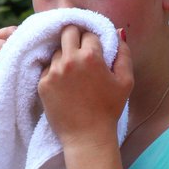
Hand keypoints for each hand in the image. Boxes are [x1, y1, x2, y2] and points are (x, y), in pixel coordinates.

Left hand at [37, 25, 132, 147]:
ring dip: (65, 56)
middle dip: (74, 36)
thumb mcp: (125, 81)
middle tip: (80, 49)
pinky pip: (47, 68)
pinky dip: (55, 72)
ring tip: (73, 73)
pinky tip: (64, 85)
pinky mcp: (43, 83)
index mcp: (91, 56)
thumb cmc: (109, 110)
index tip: (94, 50)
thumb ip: (124, 53)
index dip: (93, 41)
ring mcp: (54, 71)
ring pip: (57, 51)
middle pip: (67, 31)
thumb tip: (119, 32)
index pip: (89, 34)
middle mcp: (70, 60)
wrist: (87, 137)